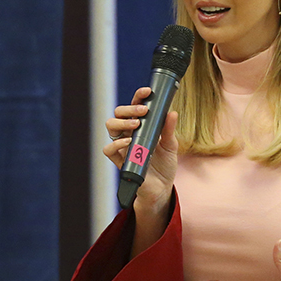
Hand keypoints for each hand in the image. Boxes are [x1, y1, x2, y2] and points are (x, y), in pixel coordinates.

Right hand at [104, 87, 178, 211]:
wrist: (162, 188)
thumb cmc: (164, 165)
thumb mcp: (171, 145)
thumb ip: (169, 129)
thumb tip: (172, 112)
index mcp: (140, 127)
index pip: (134, 106)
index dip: (138, 96)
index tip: (147, 91)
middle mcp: (129, 134)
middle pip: (118, 113)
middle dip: (129, 108)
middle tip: (143, 111)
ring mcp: (123, 147)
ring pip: (110, 127)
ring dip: (122, 122)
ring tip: (136, 124)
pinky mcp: (120, 161)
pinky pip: (109, 149)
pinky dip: (116, 144)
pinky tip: (129, 142)